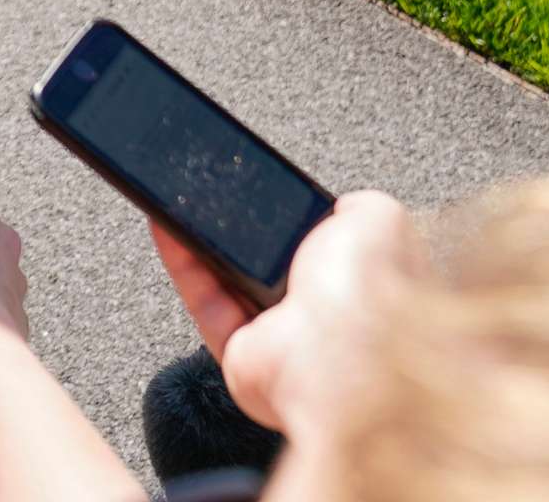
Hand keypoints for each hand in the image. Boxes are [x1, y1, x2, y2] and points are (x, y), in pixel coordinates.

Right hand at [147, 191, 427, 435]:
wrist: (340, 355)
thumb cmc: (374, 295)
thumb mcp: (378, 219)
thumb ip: (360, 208)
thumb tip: (344, 204)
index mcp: (365, 279)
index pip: (326, 241)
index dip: (296, 216)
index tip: (267, 191)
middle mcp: (326, 311)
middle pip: (272, 259)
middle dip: (247, 229)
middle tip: (223, 197)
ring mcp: (284, 334)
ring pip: (232, 278)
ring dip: (207, 243)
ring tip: (184, 201)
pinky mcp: (243, 352)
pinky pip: (206, 303)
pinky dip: (185, 266)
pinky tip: (170, 228)